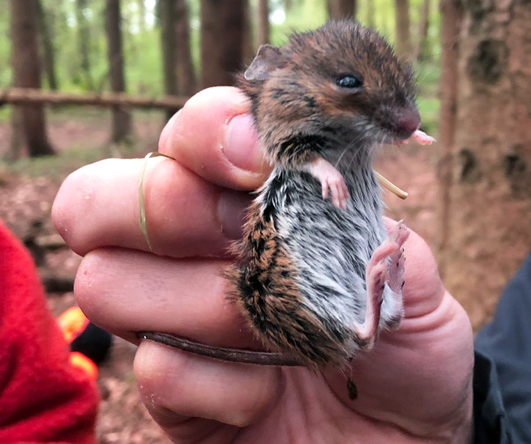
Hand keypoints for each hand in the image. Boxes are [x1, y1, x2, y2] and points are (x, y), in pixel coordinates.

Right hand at [52, 87, 474, 442]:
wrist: (412, 435)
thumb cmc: (406, 343)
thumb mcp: (406, 274)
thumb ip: (362, 221)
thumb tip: (304, 184)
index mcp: (251, 205)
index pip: (188, 139)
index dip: (206, 135)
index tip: (257, 165)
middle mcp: (197, 256)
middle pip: (99, 197)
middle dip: (164, 206)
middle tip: (238, 239)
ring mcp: (178, 325)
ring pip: (110, 282)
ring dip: (197, 302)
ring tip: (271, 328)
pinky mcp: (180, 398)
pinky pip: (155, 371)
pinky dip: (219, 383)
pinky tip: (266, 395)